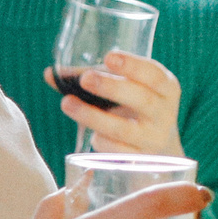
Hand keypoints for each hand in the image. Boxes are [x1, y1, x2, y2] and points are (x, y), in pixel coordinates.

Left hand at [48, 50, 185, 157]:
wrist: (158, 152)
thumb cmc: (134, 111)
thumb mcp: (125, 91)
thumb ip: (92, 79)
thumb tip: (51, 74)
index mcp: (166, 89)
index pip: (154, 75)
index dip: (133, 65)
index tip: (109, 57)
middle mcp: (163, 113)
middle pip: (141, 99)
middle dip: (111, 88)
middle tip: (85, 79)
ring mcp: (153, 139)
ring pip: (123, 129)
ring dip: (93, 116)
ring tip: (67, 103)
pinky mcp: (140, 161)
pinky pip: (116, 151)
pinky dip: (100, 142)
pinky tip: (92, 137)